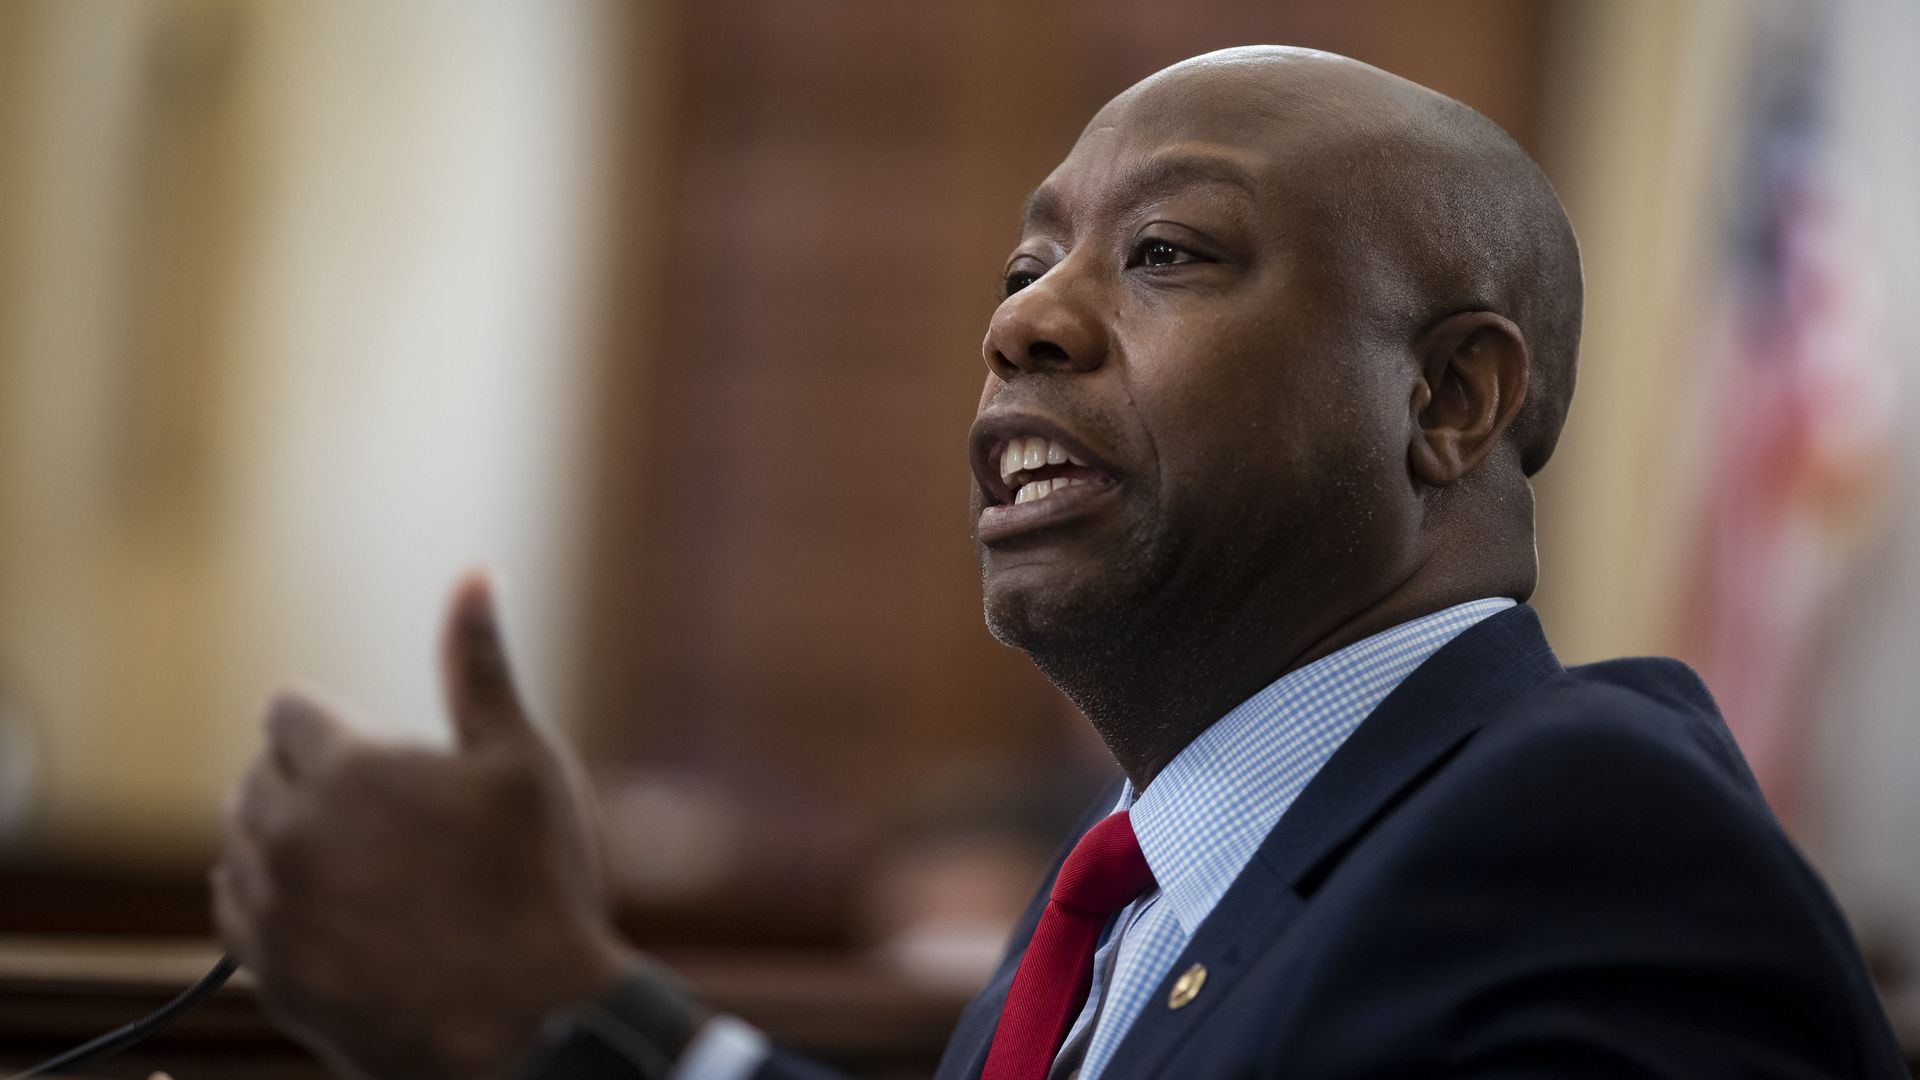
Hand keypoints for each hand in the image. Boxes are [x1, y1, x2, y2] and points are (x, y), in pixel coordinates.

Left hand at [213, 574, 633, 1078]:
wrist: (528, 1025)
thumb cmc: (537, 884)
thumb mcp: (522, 760)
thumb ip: (479, 665)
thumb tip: (472, 575)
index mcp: (348, 768)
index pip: (289, 712)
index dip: (334, 725)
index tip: (376, 753)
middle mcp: (289, 832)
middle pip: (259, 774)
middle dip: (307, 780)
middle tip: (380, 814)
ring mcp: (271, 908)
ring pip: (239, 844)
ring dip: (284, 839)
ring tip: (363, 865)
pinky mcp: (268, 973)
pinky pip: (236, 913)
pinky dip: (271, 901)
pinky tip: (334, 911)